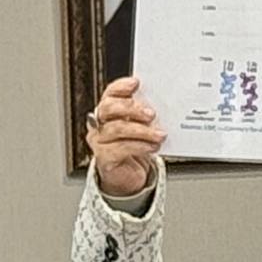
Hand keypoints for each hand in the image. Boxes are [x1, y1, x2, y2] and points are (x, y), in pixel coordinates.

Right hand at [85, 75, 165, 198]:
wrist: (127, 177)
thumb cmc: (134, 148)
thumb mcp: (141, 127)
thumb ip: (144, 115)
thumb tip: (161, 104)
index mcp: (108, 112)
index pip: (110, 93)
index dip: (121, 87)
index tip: (136, 83)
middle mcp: (100, 124)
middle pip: (108, 108)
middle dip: (131, 108)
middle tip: (151, 114)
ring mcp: (99, 141)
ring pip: (117, 129)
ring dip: (141, 131)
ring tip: (158, 135)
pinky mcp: (104, 158)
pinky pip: (120, 148)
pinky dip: (139, 146)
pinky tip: (151, 147)